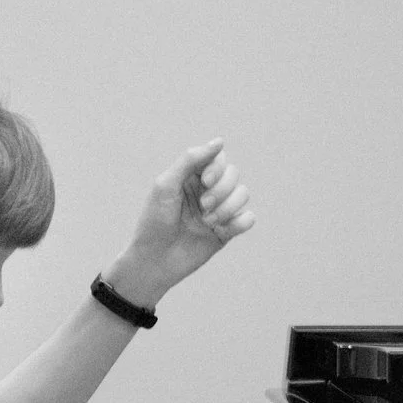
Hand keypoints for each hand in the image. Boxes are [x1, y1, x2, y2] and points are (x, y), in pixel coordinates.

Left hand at [103, 139, 254, 307]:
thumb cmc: (155, 221)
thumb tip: (220, 141)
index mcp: (191, 177)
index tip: (205, 181)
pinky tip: (222, 230)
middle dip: (222, 189)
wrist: (155, 260)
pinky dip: (240, 222)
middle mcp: (207, 191)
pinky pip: (248, 218)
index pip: (218, 159)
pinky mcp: (226, 231)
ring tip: (209, 222)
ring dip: (229, 207)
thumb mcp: (166, 184)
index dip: (217, 168)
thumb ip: (191, 159)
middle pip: (234, 174)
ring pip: (243, 194)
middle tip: (204, 206)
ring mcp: (218, 211)